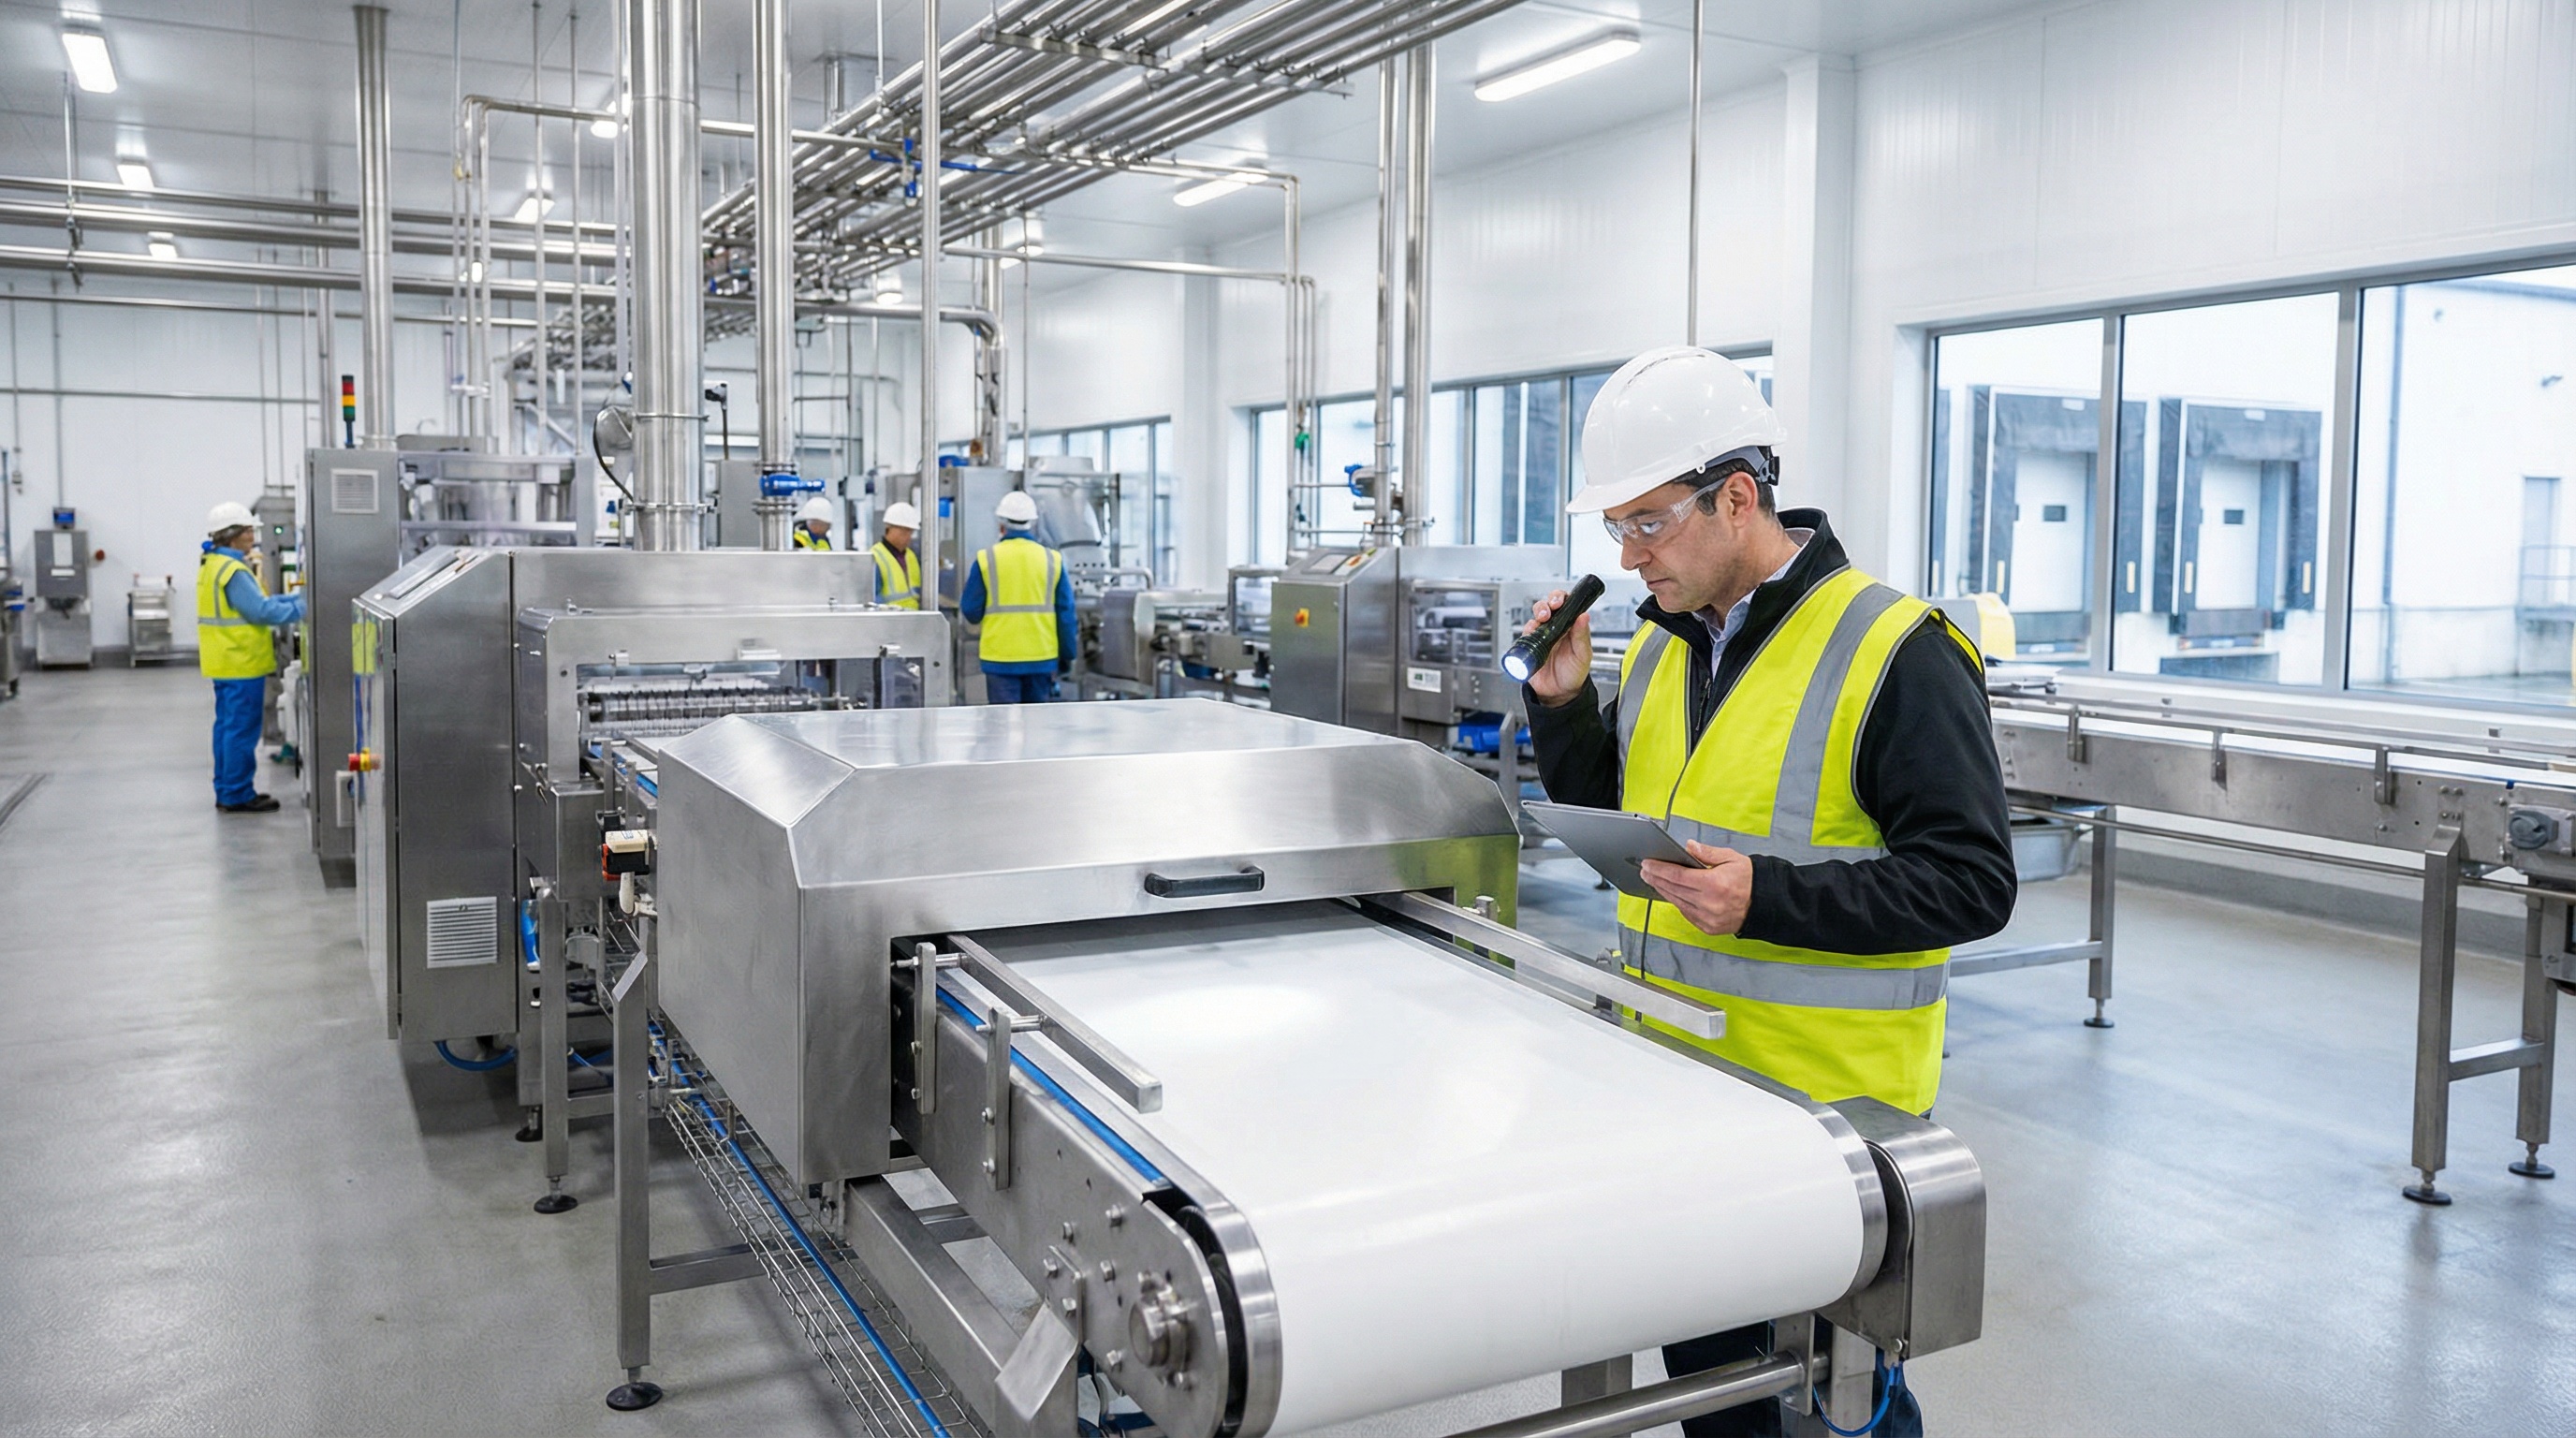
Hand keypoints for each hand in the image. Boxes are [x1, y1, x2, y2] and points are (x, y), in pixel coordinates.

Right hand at [1521, 588, 1594, 706]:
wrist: (1560, 694)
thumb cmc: (1574, 674)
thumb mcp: (1583, 656)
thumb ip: (1582, 636)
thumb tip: (1584, 616)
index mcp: (1570, 627)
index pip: (1565, 605)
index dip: (1561, 598)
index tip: (1561, 601)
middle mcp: (1555, 629)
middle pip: (1547, 607)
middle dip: (1546, 604)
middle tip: (1549, 610)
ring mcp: (1541, 637)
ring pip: (1535, 617)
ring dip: (1536, 615)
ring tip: (1541, 621)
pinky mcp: (1530, 646)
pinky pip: (1525, 635)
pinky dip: (1527, 632)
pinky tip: (1531, 635)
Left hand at [1640, 840, 1752, 935]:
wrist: (1764, 904)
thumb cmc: (1749, 880)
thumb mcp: (1732, 858)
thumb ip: (1708, 852)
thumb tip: (1689, 846)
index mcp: (1714, 884)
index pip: (1678, 876)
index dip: (1659, 869)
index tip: (1648, 864)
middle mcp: (1709, 903)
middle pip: (1673, 889)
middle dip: (1656, 878)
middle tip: (1645, 871)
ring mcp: (1708, 918)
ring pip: (1677, 902)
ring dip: (1663, 890)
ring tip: (1653, 880)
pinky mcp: (1708, 927)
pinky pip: (1686, 913)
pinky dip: (1676, 902)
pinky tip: (1669, 894)